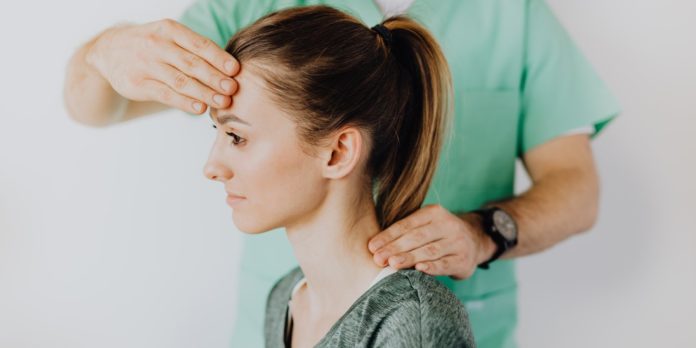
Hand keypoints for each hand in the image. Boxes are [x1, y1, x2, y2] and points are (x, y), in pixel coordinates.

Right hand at [86, 19, 239, 114]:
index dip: (219, 58)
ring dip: (204, 93)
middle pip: (192, 63)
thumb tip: (230, 70)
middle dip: (215, 77)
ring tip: (223, 102)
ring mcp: (145, 64)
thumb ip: (194, 50)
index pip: (199, 44)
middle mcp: (157, 45)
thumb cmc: (153, 46)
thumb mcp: (170, 37)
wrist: (109, 51)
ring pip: (180, 81)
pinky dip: (185, 102)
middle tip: (233, 89)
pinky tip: (200, 108)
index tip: (236, 70)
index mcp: (170, 30)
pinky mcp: (137, 84)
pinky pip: (165, 94)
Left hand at [367, 204, 496, 279]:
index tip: (372, 247)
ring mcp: (458, 242)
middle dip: (395, 248)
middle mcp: (448, 225)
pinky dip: (432, 267)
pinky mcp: (463, 260)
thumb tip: (375, 245)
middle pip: (417, 237)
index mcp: (434, 212)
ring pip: (430, 251)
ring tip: (392, 264)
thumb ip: (406, 231)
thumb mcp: (427, 225)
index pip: (407, 224)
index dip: (389, 236)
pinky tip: (418, 270)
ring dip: (409, 258)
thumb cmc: (439, 235)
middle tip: (378, 258)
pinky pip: (445, 264)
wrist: (475, 241)